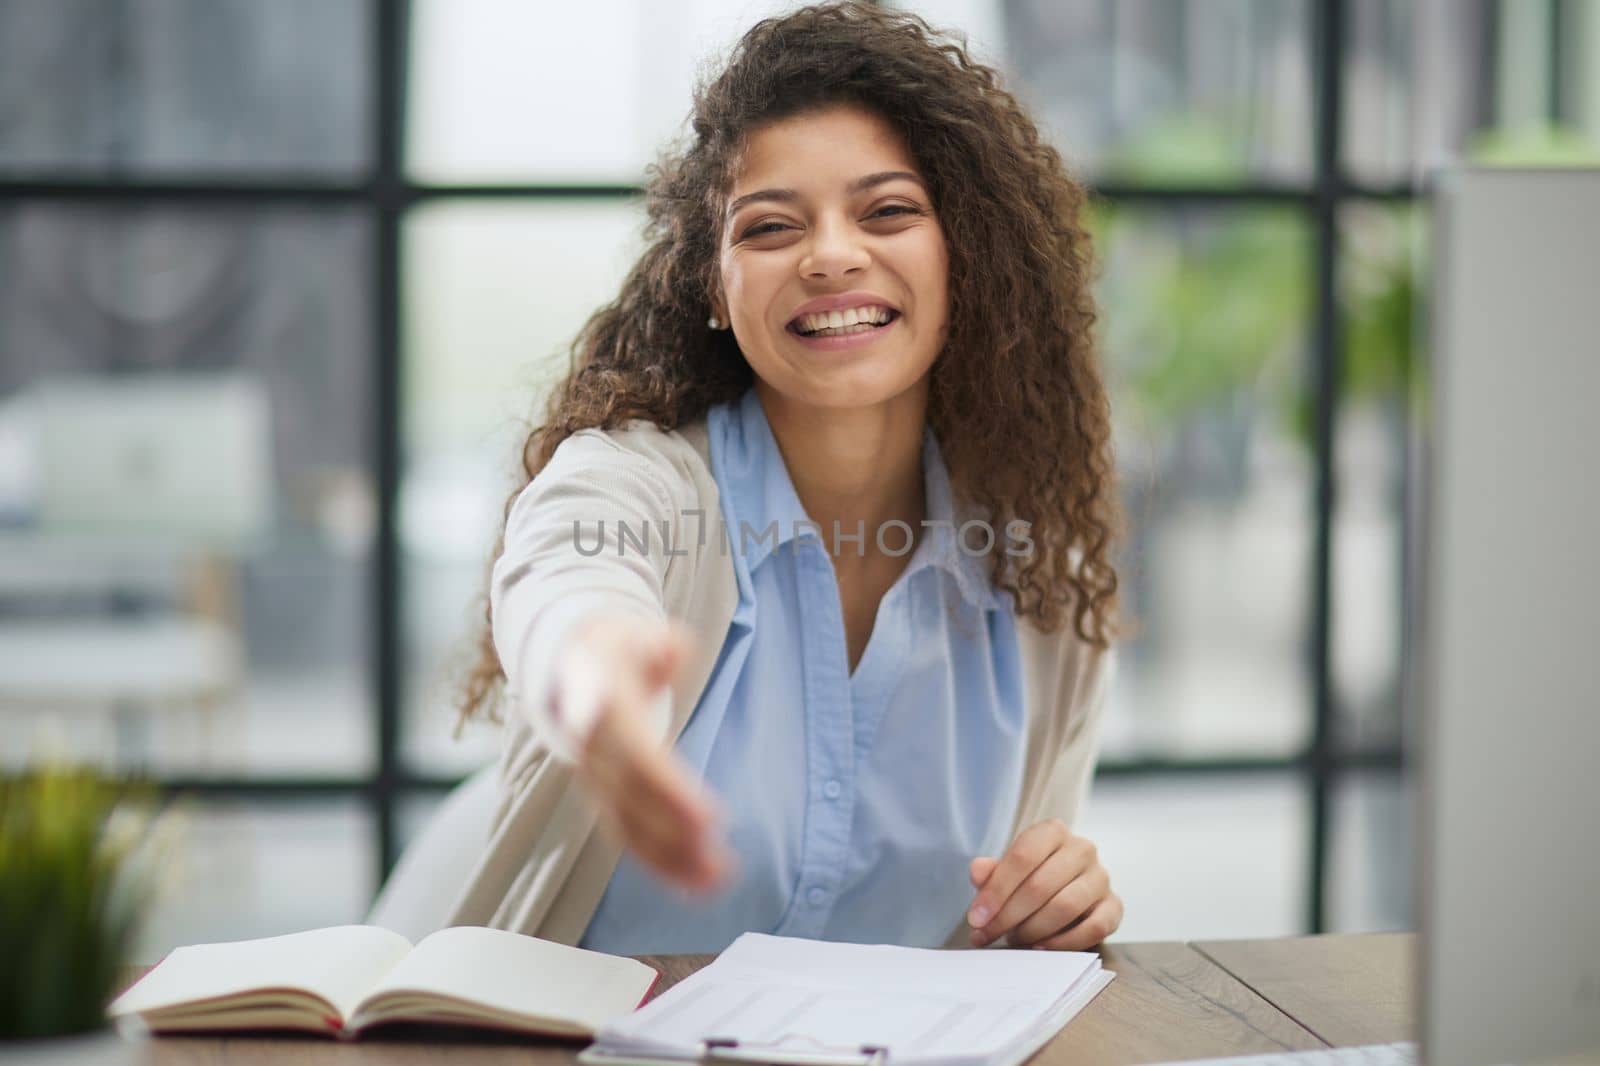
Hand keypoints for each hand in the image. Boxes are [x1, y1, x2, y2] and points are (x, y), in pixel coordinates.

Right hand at [566, 615, 737, 896]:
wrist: (569, 662)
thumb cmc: (616, 647)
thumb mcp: (636, 631)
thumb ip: (658, 643)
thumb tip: (672, 652)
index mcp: (599, 706)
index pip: (635, 755)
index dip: (668, 789)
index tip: (708, 817)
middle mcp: (591, 750)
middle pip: (632, 801)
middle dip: (676, 835)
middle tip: (721, 863)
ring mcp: (594, 778)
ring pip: (628, 827)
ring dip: (671, 860)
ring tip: (717, 881)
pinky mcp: (604, 797)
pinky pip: (629, 836)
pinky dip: (662, 863)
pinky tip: (699, 882)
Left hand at [965, 819, 1121, 949]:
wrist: (1064, 885)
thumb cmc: (1029, 876)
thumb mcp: (1006, 870)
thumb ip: (990, 871)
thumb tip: (978, 871)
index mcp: (1053, 831)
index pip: (1023, 856)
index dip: (996, 890)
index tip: (976, 918)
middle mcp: (1082, 849)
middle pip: (1040, 885)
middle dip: (1008, 916)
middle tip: (988, 935)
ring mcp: (1102, 877)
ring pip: (1065, 907)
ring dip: (1034, 930)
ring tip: (1014, 940)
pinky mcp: (1114, 906)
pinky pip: (1094, 928)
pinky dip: (1064, 943)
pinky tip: (1041, 948)